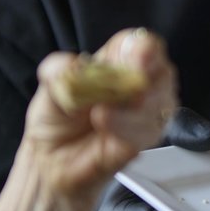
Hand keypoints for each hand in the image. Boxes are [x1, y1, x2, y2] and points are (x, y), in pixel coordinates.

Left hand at [0, 29, 177, 210]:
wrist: (51, 165)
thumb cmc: (54, 123)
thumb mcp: (48, 89)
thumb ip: (59, 71)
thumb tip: (75, 66)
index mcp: (115, 63)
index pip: (140, 45)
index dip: (145, 48)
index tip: (138, 58)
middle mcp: (137, 85)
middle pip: (162, 71)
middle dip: (147, 78)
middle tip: (126, 89)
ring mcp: (145, 113)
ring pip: (162, 102)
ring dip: (133, 109)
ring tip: (99, 116)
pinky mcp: (145, 140)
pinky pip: (150, 131)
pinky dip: (129, 128)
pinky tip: (106, 129)